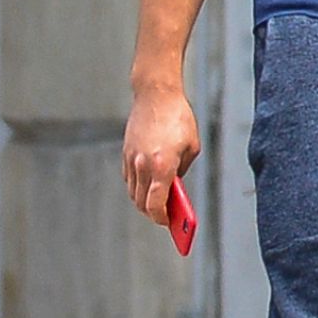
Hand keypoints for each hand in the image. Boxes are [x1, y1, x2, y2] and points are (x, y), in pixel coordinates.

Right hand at [123, 86, 199, 224]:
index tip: (169, 223)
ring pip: (133, 192)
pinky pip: (129, 178)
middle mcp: (143, 165)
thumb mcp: (192, 146)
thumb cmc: (178, 118)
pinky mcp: (126, 152)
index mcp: (162, 165)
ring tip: (158, 203)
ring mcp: (131, 159)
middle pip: (142, 203)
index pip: (155, 204)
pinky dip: (138, 187)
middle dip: (154, 213)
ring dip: (144, 201)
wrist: (156, 95)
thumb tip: (175, 185)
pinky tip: (149, 185)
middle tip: (167, 217)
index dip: (162, 219)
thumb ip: (183, 169)